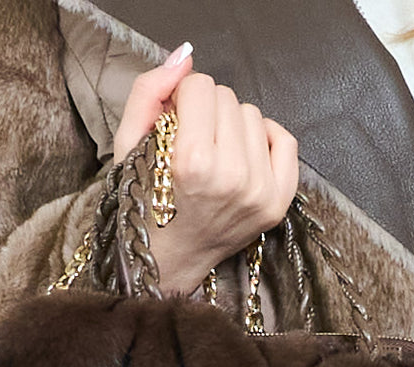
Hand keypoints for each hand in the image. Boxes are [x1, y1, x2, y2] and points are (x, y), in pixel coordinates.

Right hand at [114, 47, 299, 294]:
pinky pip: (285, 140)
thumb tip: (185, 58)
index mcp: (192, 163)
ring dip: (232, 127)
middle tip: (192, 145)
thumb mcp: (128, 148)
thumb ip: (148, 94)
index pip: (201, 87)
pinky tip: (242, 158)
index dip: (182, 100)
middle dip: (207, 113)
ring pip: (254, 115)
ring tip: (214, 157)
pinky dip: (265, 140)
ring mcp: (260, 192)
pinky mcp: (278, 201)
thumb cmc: (144, 204)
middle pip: (228, 98)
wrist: (168, 260)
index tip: (174, 124)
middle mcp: (232, 177)